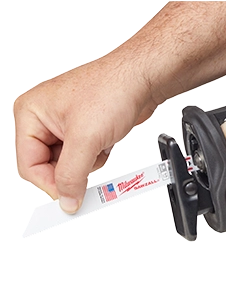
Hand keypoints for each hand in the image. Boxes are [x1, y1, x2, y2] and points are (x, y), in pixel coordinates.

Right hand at [13, 51, 158, 212]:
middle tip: (89, 167)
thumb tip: (66, 201)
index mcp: (30, 113)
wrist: (142, 79)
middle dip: (72, 169)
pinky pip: (84, 155)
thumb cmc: (112, 89)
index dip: (50, 183)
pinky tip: (106, 140)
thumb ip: (71, 175)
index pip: (28, 165)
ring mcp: (65, 123)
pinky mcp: (85, 128)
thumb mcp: (85, 139)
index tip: (70, 197)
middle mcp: (44, 118)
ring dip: (86, 162)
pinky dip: (96, 155)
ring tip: (99, 144)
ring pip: (68, 163)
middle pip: (48, 165)